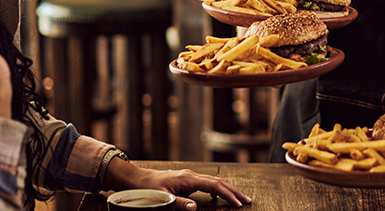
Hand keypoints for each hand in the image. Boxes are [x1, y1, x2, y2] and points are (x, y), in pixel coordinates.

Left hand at [117, 163, 251, 209]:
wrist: (136, 180)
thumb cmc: (148, 190)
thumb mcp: (162, 199)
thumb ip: (179, 203)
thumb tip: (196, 207)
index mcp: (187, 179)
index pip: (214, 186)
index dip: (228, 194)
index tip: (239, 203)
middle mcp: (191, 176)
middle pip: (218, 182)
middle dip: (234, 191)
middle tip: (248, 200)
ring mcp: (190, 177)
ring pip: (214, 182)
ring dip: (228, 190)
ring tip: (240, 198)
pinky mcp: (187, 180)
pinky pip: (207, 184)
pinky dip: (217, 189)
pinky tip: (219, 197)